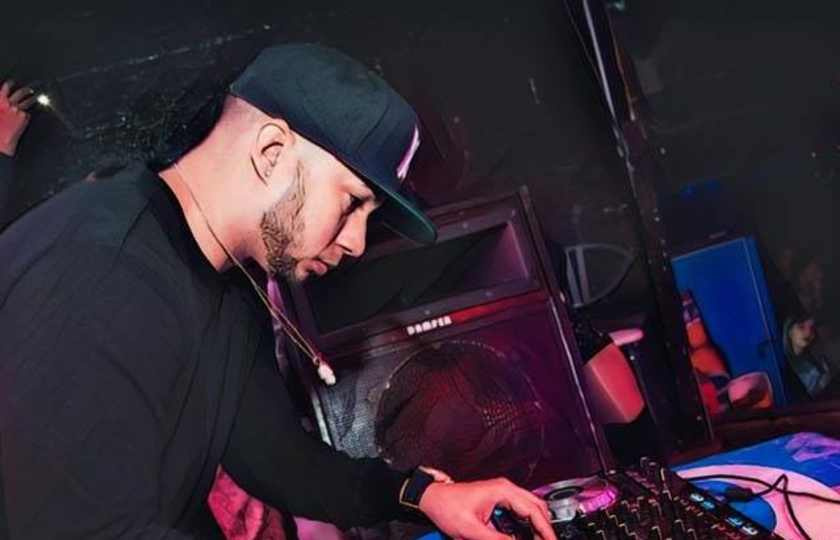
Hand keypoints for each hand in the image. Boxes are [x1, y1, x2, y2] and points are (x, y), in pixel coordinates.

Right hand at [0, 80, 36, 156]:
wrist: (2, 140)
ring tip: (36, 97)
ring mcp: (18, 111)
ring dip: (32, 98)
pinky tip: (25, 117)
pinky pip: (27, 114)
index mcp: (0, 102)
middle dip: (26, 90)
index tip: (12, 82)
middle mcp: (10, 105)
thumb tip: (4, 100)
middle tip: (30, 89)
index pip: (6, 89)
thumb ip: (1, 105)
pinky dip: (26, 114)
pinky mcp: (24, 118)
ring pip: (27, 102)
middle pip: (20, 93)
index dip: (9, 84)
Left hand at [419, 477, 555, 539]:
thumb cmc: (447, 507)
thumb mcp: (471, 530)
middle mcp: (506, 488)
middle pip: (537, 507)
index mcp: (502, 491)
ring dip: (537, 524)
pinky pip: (521, 510)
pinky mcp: (499, 499)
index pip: (534, 510)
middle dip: (545, 527)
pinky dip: (528, 522)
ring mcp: (503, 492)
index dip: (546, 529)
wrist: (433, 498)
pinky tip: (527, 535)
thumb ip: (496, 539)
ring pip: (530, 507)